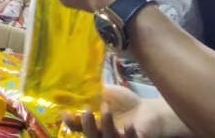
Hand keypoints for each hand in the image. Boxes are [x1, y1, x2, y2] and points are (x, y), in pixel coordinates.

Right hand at [63, 87, 190, 137]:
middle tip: (86, 110)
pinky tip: (129, 125)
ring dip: (106, 125)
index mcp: (95, 124)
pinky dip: (128, 135)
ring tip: (106, 108)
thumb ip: (93, 92)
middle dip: (87, 125)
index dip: (71, 122)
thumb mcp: (108, 93)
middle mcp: (103, 135)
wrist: (148, 111)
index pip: (79, 127)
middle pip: (91, 137)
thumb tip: (76, 81)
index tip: (66, 113)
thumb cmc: (125, 103)